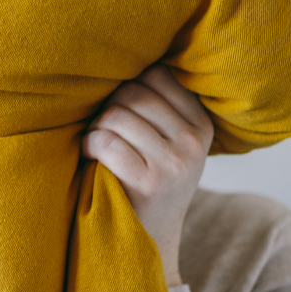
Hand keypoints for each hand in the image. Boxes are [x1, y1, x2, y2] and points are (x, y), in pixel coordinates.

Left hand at [81, 64, 213, 287]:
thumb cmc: (149, 180)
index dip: (127, 85)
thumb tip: (121, 51)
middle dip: (107, 107)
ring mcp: (175, 162)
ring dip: (95, 127)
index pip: (158, 75)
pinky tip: (90, 156)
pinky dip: (89, 145)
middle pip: (134, 93)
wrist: (150, 240)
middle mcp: (194, 140)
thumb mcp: (170, 143)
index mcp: (202, 122)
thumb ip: (159, 106)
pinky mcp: (150, 182)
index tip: (118, 106)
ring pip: (117, 115)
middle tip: (100, 127)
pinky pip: (106, 142)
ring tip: (94, 142)